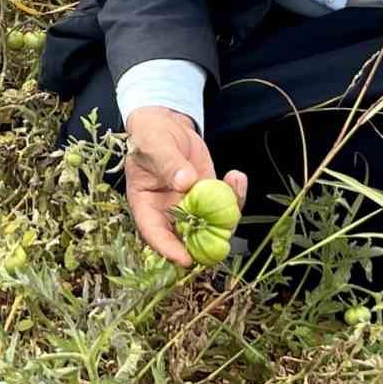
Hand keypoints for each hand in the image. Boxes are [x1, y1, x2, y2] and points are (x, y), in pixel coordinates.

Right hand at [123, 106, 246, 265]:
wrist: (166, 125)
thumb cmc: (151, 135)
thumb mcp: (155, 145)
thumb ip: (168, 163)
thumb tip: (185, 182)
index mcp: (146, 204)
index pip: (154, 233)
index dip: (169, 249)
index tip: (185, 258)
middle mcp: (168, 211)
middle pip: (187, 236)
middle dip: (209, 238)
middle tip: (225, 227)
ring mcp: (190, 205)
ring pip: (211, 224)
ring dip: (228, 213)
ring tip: (234, 184)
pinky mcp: (208, 195)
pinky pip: (224, 205)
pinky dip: (235, 195)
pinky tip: (236, 177)